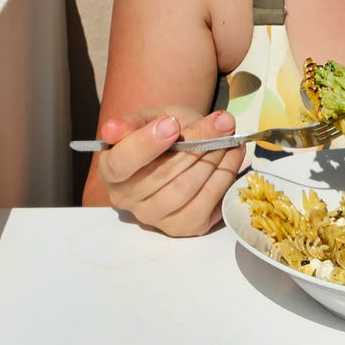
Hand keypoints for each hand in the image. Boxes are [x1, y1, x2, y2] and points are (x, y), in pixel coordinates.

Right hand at [93, 105, 243, 236]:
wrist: (180, 150)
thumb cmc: (161, 131)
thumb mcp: (150, 117)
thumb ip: (135, 122)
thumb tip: (112, 129)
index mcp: (111, 170)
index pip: (121, 163)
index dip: (145, 144)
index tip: (171, 124)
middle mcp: (126, 199)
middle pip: (161, 175)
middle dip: (196, 144)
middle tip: (222, 123)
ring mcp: (154, 217)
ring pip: (185, 190)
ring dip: (213, 160)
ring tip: (229, 137)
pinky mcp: (181, 227)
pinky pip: (205, 205)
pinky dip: (223, 178)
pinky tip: (233, 157)